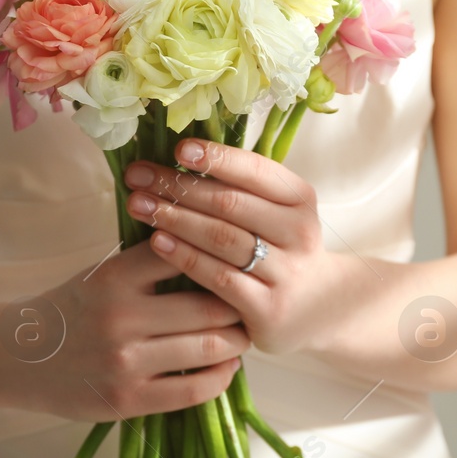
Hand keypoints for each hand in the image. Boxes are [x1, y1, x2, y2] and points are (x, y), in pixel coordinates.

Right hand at [17, 242, 248, 420]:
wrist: (18, 357)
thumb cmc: (71, 309)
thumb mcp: (103, 274)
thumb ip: (151, 264)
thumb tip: (218, 253)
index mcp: (115, 276)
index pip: (186, 254)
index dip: (221, 258)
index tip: (240, 263)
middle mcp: (120, 317)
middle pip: (209, 306)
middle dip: (240, 307)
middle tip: (251, 304)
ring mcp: (125, 362)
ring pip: (208, 348)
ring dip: (236, 343)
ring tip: (243, 336)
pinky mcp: (128, 400)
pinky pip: (193, 390)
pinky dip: (221, 378)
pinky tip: (226, 367)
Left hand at [124, 139, 354, 355]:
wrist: (318, 307)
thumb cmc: (281, 248)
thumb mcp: (277, 212)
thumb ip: (241, 188)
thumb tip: (181, 155)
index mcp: (300, 199)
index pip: (255, 170)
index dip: (216, 158)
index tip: (178, 148)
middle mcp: (299, 233)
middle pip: (230, 203)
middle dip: (179, 186)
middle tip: (138, 176)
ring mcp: (285, 272)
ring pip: (222, 238)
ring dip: (175, 218)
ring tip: (139, 205)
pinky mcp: (267, 308)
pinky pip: (219, 278)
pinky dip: (185, 257)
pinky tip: (158, 243)